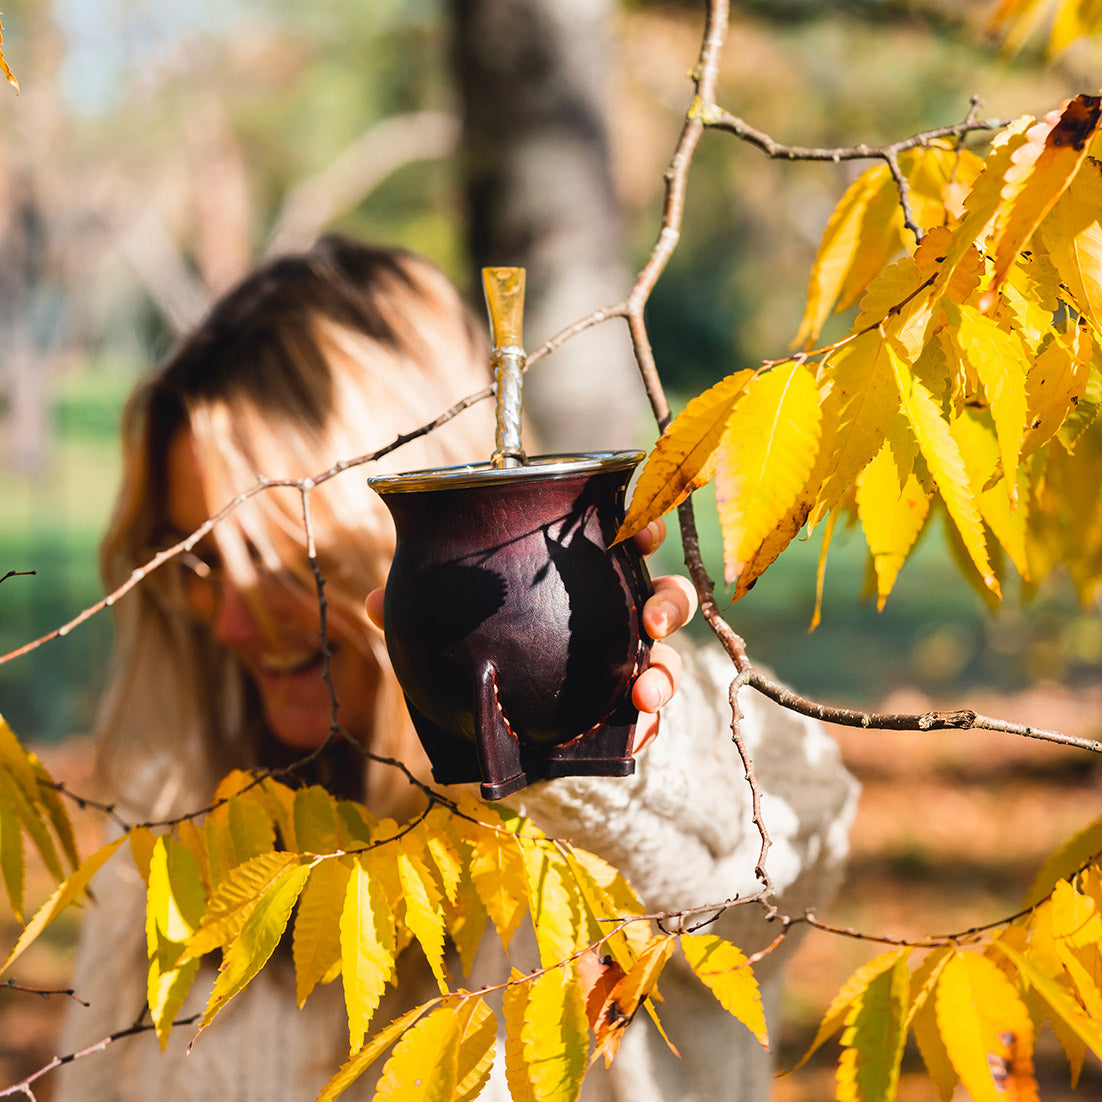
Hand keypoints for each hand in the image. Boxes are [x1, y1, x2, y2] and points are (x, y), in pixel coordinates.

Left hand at [364, 517, 697, 753]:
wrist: (499, 717)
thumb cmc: (487, 644)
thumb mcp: (455, 622)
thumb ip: (422, 608)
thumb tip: (371, 601)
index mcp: (584, 575)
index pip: (622, 539)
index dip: (640, 526)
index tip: (638, 530)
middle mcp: (614, 613)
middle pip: (661, 596)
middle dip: (666, 604)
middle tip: (651, 621)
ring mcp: (624, 660)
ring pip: (665, 656)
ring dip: (665, 671)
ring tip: (646, 692)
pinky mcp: (622, 705)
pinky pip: (649, 714)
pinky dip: (648, 724)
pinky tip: (636, 733)